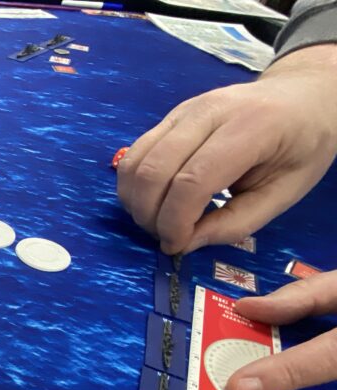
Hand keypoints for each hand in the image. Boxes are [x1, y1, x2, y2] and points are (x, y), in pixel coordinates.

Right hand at [117, 45, 336, 254]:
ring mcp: (184, 110)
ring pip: (135, 162)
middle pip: (154, 171)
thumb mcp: (286, 192)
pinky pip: (134, 155)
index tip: (178, 246)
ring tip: (158, 221)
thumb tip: (185, 243)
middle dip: (150, 216)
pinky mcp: (170, 116)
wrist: (303, 96)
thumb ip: (237, 222)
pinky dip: (134, 186)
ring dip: (136, 202)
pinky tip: (154, 202)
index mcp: (251, 127)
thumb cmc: (303, 146)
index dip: (175, 222)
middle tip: (166, 237)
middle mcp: (209, 111)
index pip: (192, 180)